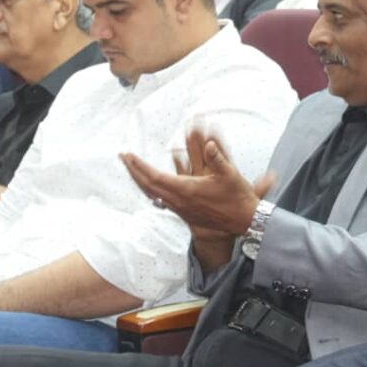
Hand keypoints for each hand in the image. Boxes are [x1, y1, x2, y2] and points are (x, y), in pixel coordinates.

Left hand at [121, 129, 275, 236]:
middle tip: (124, 158)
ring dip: (139, 180)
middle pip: (148, 186)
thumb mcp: (230, 174)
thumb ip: (217, 157)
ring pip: (152, 194)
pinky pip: (159, 200)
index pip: (155, 178)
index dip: (140, 166)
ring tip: (132, 168)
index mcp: (187, 190)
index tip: (129, 155)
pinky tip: (149, 184)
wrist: (243, 222)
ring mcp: (180, 208)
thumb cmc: (237, 199)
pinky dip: (149, 189)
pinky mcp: (183, 212)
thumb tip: (208, 144)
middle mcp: (179, 201)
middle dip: (133, 171)